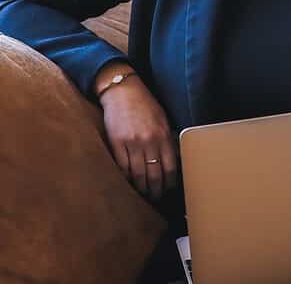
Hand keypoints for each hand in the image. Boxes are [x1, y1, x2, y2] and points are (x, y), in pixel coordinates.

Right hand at [99, 74, 178, 201]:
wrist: (122, 91)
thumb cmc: (144, 104)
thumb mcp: (162, 119)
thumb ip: (168, 139)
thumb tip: (174, 160)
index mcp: (163, 135)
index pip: (170, 168)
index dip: (169, 183)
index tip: (169, 190)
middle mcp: (149, 141)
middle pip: (154, 175)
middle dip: (156, 190)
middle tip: (156, 198)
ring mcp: (132, 143)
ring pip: (138, 175)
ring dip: (141, 188)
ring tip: (143, 194)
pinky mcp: (117, 143)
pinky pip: (123, 167)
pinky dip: (126, 178)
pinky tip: (129, 183)